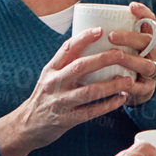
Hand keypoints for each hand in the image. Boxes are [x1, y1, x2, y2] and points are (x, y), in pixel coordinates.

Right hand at [0, 27, 143, 155]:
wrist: (27, 125)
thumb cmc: (45, 96)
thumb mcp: (50, 75)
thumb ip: (67, 63)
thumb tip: (93, 43)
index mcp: (51, 69)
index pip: (67, 48)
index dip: (84, 38)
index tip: (101, 30)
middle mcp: (54, 83)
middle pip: (80, 67)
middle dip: (103, 59)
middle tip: (121, 55)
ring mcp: (60, 102)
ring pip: (89, 91)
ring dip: (111, 85)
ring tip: (128, 81)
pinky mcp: (66, 120)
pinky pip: (90, 112)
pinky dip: (107, 105)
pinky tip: (121, 99)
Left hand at [106, 2, 155, 106]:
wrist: (130, 92)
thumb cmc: (119, 64)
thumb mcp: (120, 48)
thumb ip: (109, 36)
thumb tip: (84, 18)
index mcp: (146, 40)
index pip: (150, 22)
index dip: (143, 13)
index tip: (131, 6)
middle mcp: (153, 53)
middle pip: (147, 42)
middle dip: (130, 37)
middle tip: (111, 35)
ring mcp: (152, 72)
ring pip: (146, 65)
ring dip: (131, 60)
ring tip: (116, 56)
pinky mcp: (147, 90)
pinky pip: (140, 87)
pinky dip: (130, 84)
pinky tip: (117, 80)